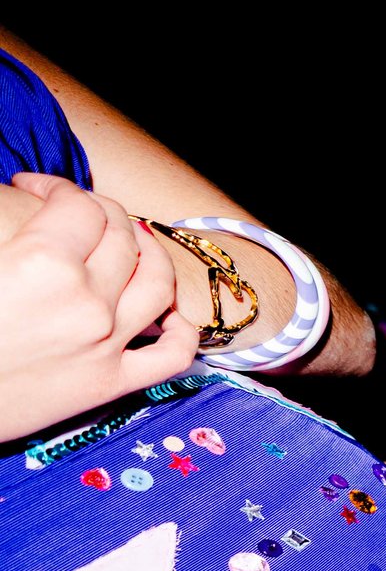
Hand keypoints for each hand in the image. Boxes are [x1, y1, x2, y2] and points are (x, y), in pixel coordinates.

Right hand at [0, 173, 198, 439]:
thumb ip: (7, 227)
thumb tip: (26, 208)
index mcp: (43, 263)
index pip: (79, 205)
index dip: (58, 186)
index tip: (36, 188)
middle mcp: (87, 301)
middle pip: (123, 238)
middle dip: (105, 212)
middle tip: (83, 210)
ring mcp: (106, 344)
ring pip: (158, 285)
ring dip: (153, 255)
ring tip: (135, 244)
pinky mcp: (111, 384)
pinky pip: (172, 356)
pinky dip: (183, 332)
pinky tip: (171, 316)